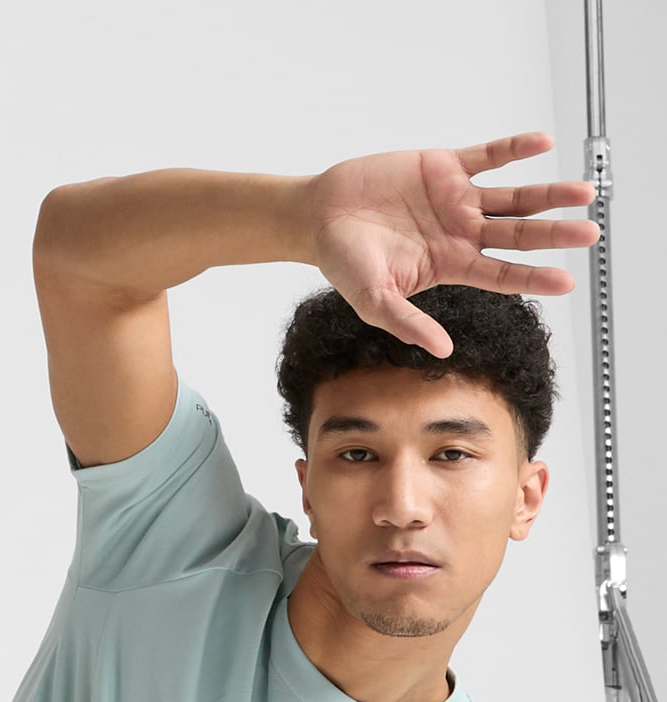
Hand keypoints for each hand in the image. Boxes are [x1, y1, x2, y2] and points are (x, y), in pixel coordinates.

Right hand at [305, 130, 598, 356]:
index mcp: (448, 264)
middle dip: (554, 234)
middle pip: (518, 233)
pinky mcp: (444, 165)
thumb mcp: (373, 302)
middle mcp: (459, 232)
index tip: (566, 281)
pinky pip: (489, 155)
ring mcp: (455, 198)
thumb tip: (443, 350)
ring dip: (548, 193)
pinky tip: (542, 143)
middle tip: (589, 233)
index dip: (534, 277)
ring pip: (513, 196)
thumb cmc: (341, 262)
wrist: (319, 216)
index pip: (501, 273)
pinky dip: (515, 148)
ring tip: (583, 192)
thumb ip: (408, 323)